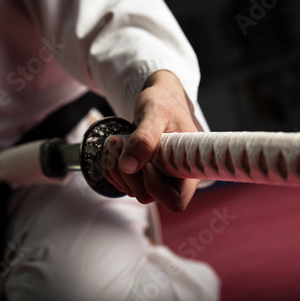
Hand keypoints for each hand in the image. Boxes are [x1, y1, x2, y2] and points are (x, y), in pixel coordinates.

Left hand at [102, 70, 201, 212]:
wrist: (158, 98)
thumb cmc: (165, 102)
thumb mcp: (156, 112)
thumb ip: (145, 138)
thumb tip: (129, 167)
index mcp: (188, 169)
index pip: (175, 201)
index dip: (156, 187)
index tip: (147, 163)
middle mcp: (173, 178)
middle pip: (146, 196)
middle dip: (129, 172)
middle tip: (121, 143)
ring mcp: (156, 177)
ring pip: (130, 190)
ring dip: (116, 167)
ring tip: (116, 140)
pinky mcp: (140, 174)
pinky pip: (121, 182)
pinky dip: (111, 167)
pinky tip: (114, 148)